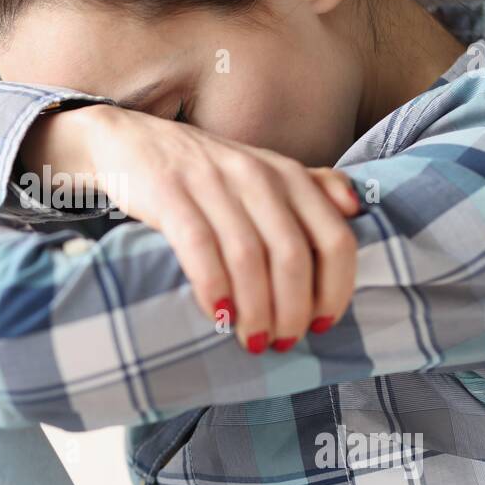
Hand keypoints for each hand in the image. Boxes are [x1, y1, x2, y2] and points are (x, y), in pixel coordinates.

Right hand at [26, 104, 359, 352]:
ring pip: (249, 256)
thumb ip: (310, 185)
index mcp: (287, 174)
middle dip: (293, 309)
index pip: (334, 238)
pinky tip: (219, 317)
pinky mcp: (169, 193)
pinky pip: (199, 248)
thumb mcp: (261, 169)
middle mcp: (256, 176)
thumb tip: (356, 209)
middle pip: (293, 255)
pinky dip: (214, 289)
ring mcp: (212, 183)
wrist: (128, 142)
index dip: (336, 288)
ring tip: (252, 341)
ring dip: (256, 309)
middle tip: (283, 342)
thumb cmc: (202, 170)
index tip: (323, 324)